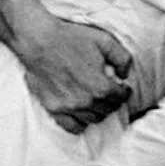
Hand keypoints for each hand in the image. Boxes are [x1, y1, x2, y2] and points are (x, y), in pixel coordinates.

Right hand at [0, 0, 131, 133]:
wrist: (39, 41)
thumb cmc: (71, 38)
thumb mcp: (104, 41)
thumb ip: (122, 59)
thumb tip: (125, 75)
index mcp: (101, 86)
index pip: (121, 98)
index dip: (124, 92)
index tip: (122, 88)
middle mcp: (87, 101)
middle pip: (108, 110)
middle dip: (112, 101)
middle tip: (109, 93)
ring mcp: (69, 107)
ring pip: (92, 119)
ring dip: (97, 111)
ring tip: (95, 101)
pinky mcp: (54, 109)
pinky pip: (72, 127)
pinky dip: (80, 123)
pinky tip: (81, 114)